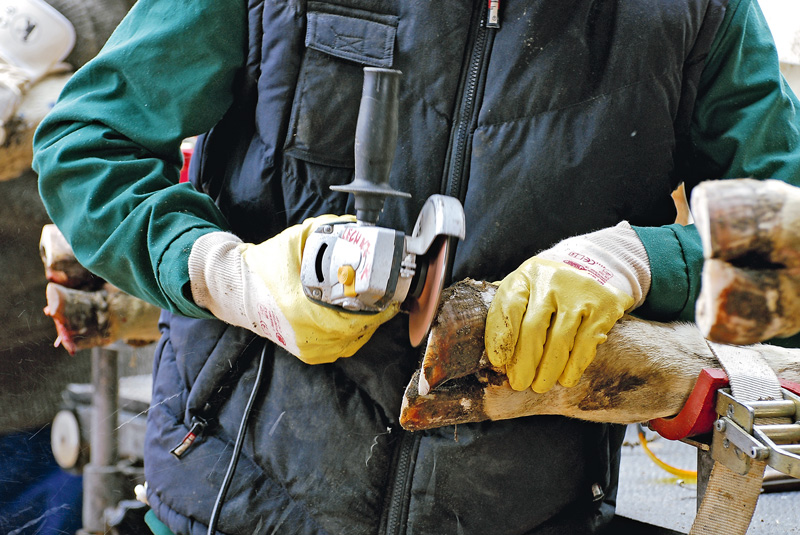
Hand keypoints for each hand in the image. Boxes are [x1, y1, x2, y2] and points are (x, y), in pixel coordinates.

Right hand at [189, 215, 398, 363]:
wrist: (240, 291)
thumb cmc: (265, 268)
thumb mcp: (295, 241)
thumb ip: (327, 229)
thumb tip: (356, 225)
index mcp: (303, 310)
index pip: (356, 316)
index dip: (378, 306)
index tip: (388, 294)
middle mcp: (307, 334)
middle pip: (359, 330)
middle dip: (375, 313)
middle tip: (385, 298)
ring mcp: (308, 348)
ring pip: (352, 341)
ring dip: (365, 324)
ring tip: (372, 306)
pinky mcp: (308, 354)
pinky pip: (341, 347)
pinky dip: (352, 334)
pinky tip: (354, 318)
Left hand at [484, 223, 648, 391]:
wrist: (592, 270)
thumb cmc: (546, 291)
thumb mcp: (523, 291)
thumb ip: (506, 314)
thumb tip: (495, 357)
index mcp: (526, 275)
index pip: (509, 305)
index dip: (501, 336)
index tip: (498, 362)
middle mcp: (552, 279)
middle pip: (534, 327)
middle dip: (524, 362)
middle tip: (520, 384)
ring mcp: (580, 292)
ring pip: (561, 339)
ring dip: (549, 369)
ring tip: (540, 385)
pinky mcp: (604, 306)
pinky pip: (586, 343)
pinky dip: (574, 366)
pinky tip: (566, 379)